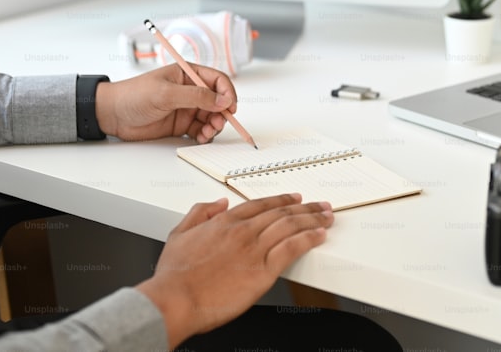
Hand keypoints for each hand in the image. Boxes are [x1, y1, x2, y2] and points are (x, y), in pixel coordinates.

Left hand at [94, 64, 237, 141]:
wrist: (112, 114)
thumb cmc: (134, 95)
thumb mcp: (166, 93)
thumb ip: (196, 96)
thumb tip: (222, 100)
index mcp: (188, 74)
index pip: (217, 80)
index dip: (227, 93)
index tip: (230, 106)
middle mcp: (190, 90)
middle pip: (218, 101)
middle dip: (222, 113)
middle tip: (218, 123)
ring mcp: (186, 108)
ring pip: (212, 117)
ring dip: (215, 125)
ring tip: (208, 132)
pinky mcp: (181, 124)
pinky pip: (201, 129)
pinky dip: (206, 135)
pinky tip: (201, 138)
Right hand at [136, 194, 333, 347]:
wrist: (174, 300)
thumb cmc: (174, 276)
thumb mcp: (178, 234)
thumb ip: (199, 213)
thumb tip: (218, 203)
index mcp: (224, 222)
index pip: (260, 205)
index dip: (281, 200)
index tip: (294, 199)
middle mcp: (242, 231)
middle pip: (281, 213)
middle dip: (305, 208)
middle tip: (320, 206)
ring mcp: (254, 250)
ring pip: (290, 226)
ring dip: (312, 219)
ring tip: (326, 217)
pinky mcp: (263, 271)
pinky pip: (292, 248)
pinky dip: (309, 239)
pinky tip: (319, 236)